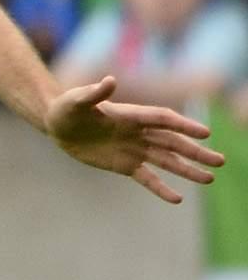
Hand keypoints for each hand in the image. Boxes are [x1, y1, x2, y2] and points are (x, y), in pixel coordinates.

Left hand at [46, 75, 223, 201]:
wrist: (58, 125)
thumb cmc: (67, 108)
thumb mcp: (76, 100)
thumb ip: (94, 93)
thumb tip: (110, 81)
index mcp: (131, 115)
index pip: (164, 120)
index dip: (184, 125)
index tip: (205, 133)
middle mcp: (139, 132)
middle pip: (173, 142)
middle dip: (196, 151)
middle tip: (220, 160)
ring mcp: (134, 149)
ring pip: (167, 161)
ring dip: (188, 170)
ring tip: (210, 179)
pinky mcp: (125, 165)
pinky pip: (147, 178)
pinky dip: (161, 188)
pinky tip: (178, 198)